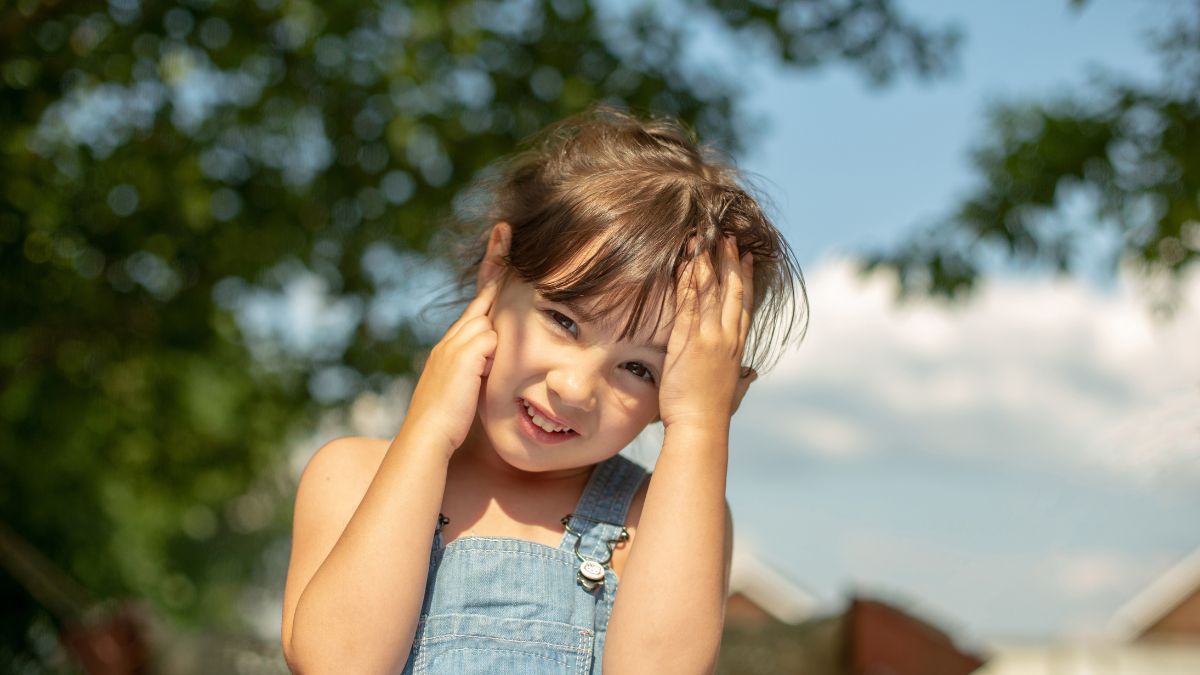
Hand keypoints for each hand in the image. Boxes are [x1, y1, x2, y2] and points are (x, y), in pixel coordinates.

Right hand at [402, 223, 508, 456]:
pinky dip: (495, 347)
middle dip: (494, 262)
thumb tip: (493, 356)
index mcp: (454, 347)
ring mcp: (457, 345)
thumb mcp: (467, 390)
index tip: (499, 249)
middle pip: (483, 298)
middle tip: (504, 230)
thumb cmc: (449, 423)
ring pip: (490, 319)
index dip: (490, 279)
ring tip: (506, 256)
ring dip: (499, 301)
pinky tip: (491, 352)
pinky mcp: (467, 355)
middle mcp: (453, 339)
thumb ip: (480, 369)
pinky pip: (491, 340)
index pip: (478, 306)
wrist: (427, 438)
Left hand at [658, 234, 756, 431]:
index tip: (748, 257)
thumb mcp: (733, 393)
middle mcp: (726, 338)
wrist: (700, 427)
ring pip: (711, 291)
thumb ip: (742, 380)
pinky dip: (688, 281)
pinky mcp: (688, 341)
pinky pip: (688, 303)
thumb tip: (751, 375)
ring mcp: (709, 337)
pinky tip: (687, 263)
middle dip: (731, 261)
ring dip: (709, 262)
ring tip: (706, 239)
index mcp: (736, 348)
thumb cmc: (712, 414)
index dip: (747, 279)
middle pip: (732, 290)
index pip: (744, 305)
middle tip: (730, 237)